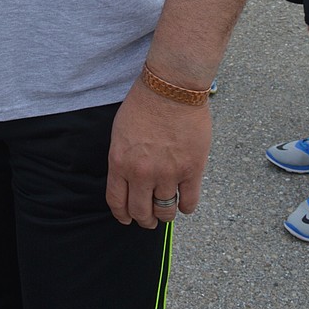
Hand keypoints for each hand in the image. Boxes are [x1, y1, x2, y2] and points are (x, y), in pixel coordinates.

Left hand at [106, 80, 211, 227]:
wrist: (171, 88)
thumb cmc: (144, 104)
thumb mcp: (120, 133)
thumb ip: (123, 160)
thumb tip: (128, 181)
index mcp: (120, 162)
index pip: (117, 202)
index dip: (122, 215)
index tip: (127, 219)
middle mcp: (141, 173)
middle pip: (141, 212)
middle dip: (144, 220)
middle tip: (149, 220)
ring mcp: (168, 173)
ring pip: (165, 211)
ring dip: (165, 216)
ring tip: (166, 212)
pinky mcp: (191, 170)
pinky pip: (189, 203)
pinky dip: (186, 207)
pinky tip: (184, 202)